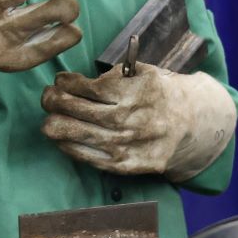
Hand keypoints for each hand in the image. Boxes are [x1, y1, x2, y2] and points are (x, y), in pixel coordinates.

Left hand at [40, 62, 236, 180]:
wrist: (191, 124)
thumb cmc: (160, 93)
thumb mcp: (144, 72)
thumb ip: (114, 74)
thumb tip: (73, 81)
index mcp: (136, 92)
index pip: (91, 88)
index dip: (68, 84)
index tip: (59, 80)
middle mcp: (133, 120)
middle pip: (82, 111)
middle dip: (56, 103)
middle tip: (46, 98)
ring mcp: (130, 145)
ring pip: (83, 136)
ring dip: (58, 128)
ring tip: (46, 122)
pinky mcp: (130, 166)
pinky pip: (94, 159)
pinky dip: (73, 149)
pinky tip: (61, 142)